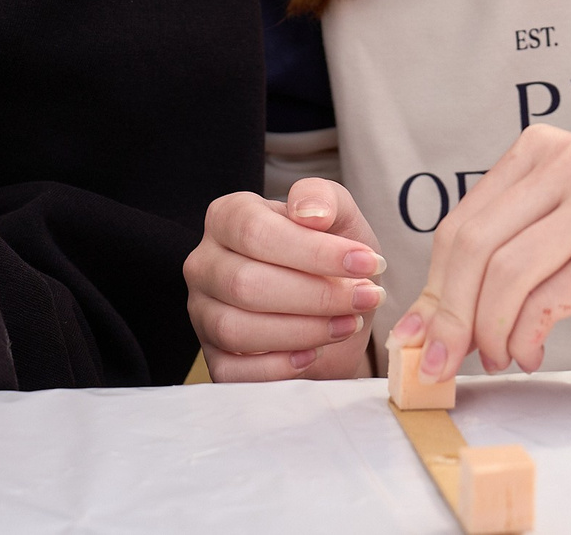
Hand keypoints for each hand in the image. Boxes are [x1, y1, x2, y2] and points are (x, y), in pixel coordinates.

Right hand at [185, 178, 386, 380]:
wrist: (336, 309)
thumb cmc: (331, 258)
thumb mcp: (339, 218)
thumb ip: (325, 198)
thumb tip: (310, 213)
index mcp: (227, 217)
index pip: (255, 232)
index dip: (313, 252)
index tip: (367, 263)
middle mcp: (205, 262)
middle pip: (245, 284)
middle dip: (316, 296)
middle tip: (365, 298)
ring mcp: (203, 312)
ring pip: (237, 329)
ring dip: (304, 331)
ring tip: (347, 323)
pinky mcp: (214, 358)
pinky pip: (233, 371)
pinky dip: (279, 368)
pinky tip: (313, 353)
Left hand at [388, 125, 570, 379]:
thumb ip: (509, 258)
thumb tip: (432, 317)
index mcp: (544, 150)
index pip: (462, 223)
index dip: (434, 287)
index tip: (418, 335)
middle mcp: (570, 163)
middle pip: (474, 246)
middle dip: (448, 316)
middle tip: (442, 361)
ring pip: (506, 275)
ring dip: (488, 332)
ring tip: (501, 358)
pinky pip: (549, 299)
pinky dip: (526, 336)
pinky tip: (532, 353)